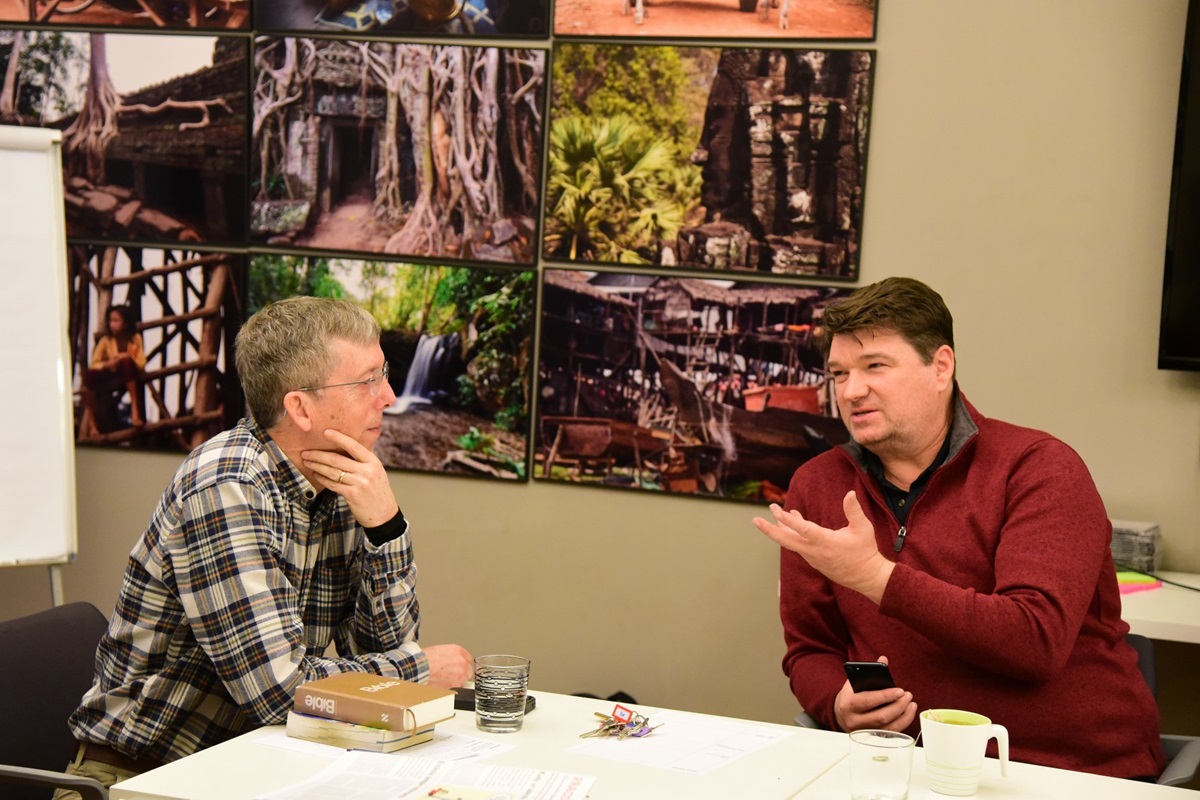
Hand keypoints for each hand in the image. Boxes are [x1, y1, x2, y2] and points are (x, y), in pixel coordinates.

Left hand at [301, 429, 397, 526]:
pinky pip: (332, 484)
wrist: (384, 514)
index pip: (353, 446)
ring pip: (332, 471)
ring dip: (317, 466)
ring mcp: (360, 483)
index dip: (338, 438)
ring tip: (307, 462)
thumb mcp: (376, 471)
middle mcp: (367, 471)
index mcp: (373, 462)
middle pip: (337, 459)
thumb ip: (363, 460)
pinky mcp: (352, 494)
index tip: (326, 432)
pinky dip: (322, 479)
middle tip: (306, 452)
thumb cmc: (377, 491)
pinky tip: (316, 475)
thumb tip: (346, 446)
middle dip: (318, 455)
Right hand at [423, 644, 473, 687]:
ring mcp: (460, 675)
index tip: (460, 667)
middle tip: (451, 676)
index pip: (468, 658)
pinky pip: (458, 689)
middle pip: (468, 670)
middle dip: (461, 673)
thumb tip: (449, 661)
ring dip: (457, 682)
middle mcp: (462, 662)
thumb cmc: (423, 660)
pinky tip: (443, 687)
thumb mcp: (438, 650)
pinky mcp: (456, 686)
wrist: (418, 669)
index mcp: (458, 651)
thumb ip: (449, 656)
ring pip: (464, 681)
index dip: (463, 664)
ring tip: (445, 682)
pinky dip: (452, 690)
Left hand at [752, 491, 893, 602]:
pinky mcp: (814, 561)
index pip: (803, 530)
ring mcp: (813, 558)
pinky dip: (793, 534)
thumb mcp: (863, 528)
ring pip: (792, 542)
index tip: (776, 510)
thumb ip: (854, 511)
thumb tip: (849, 493)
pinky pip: (798, 545)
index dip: (788, 520)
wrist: (866, 577)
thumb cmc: (865, 551)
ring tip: (776, 512)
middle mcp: (815, 551)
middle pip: (786, 541)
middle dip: (769, 529)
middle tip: (755, 520)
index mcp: (826, 542)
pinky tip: (793, 522)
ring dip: (782, 528)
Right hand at [834, 656, 916, 732]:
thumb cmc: (850, 696)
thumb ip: (869, 672)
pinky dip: (902, 723)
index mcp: (848, 704)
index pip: (868, 701)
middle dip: (898, 706)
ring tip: (911, 703)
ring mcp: (863, 732)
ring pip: (887, 727)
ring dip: (903, 715)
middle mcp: (854, 721)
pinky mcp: (872, 737)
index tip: (900, 691)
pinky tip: (908, 713)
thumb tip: (883, 659)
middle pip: (880, 717)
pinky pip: (890, 733)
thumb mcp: (853, 683)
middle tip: (908, 695)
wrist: (840, 715)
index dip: (885, 696)